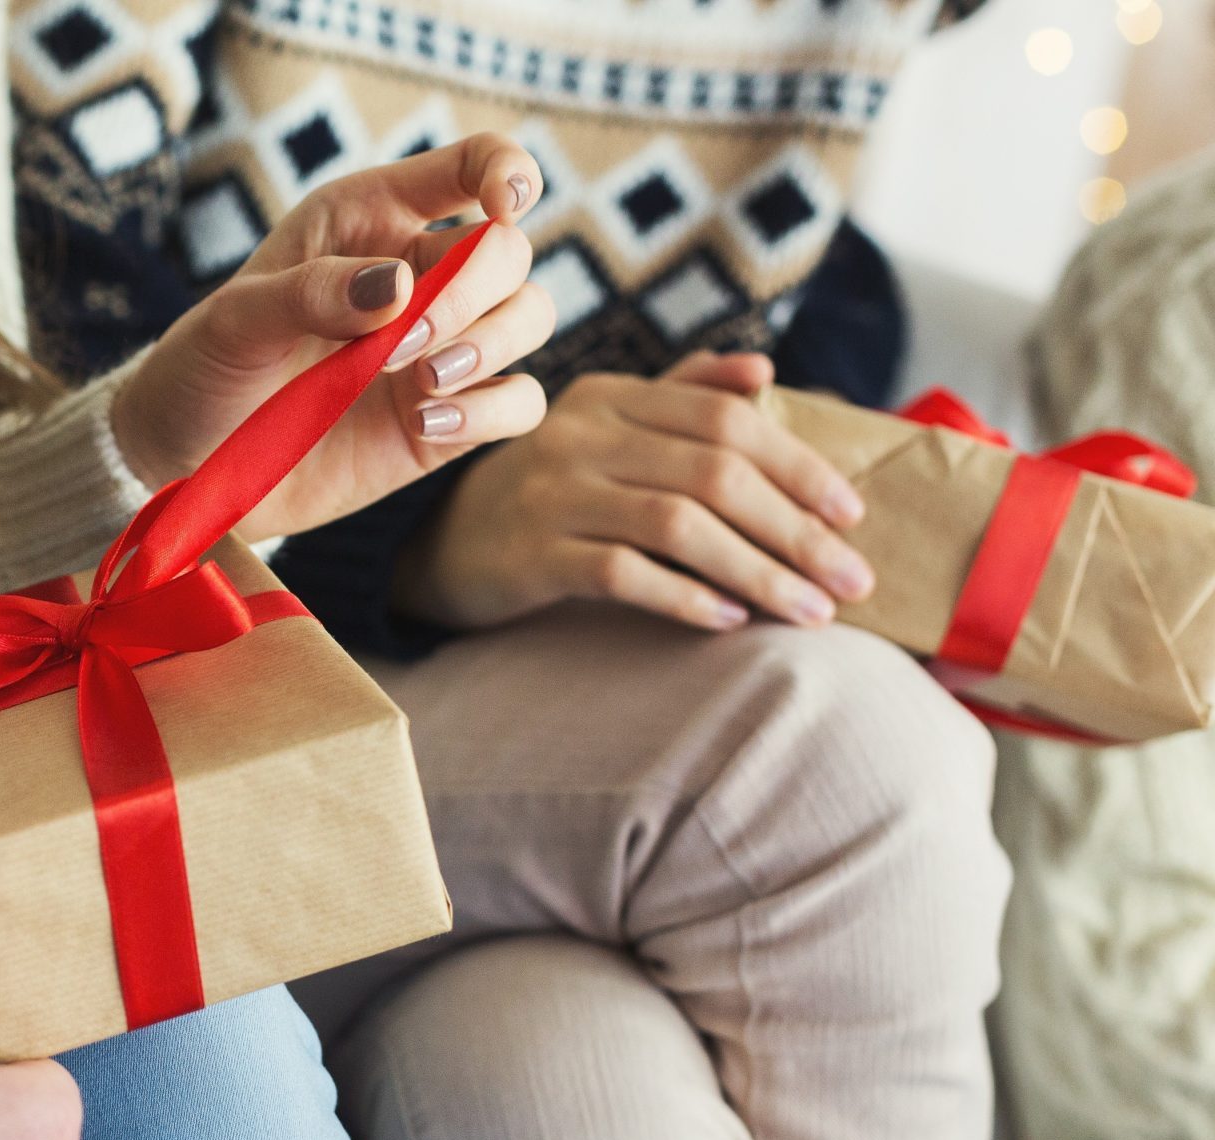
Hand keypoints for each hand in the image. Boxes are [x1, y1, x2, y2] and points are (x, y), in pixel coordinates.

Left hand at [111, 133, 552, 541]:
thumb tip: (399, 286)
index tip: (506, 202)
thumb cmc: (203, 371)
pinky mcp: (444, 419)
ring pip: (529, 316)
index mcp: (370, 221)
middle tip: (398, 345)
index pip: (468, 167)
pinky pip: (518, 401)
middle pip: (508, 252)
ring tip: (422, 385)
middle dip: (473, 292)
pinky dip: (491, 410)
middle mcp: (418, 276)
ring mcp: (437, 350)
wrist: (185, 468)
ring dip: (492, 345)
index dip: (505, 169)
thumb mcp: (234, 322)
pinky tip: (427, 424)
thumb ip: (310, 292)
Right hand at [396, 350, 876, 632]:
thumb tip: (762, 371)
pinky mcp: (531, 554)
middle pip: (715, 473)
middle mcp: (582, 435)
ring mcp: (553, 494)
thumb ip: (679, 397)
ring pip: (679, 524)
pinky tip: (729, 622)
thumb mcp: (602, 428)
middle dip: (797, 530)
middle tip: (853, 582)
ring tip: (810, 613)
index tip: (854, 515)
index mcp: (611, 396)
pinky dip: (685, 596)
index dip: (799, 465)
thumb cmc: (542, 492)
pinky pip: (623, 573)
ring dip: (759, 571)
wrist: (432, 546)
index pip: (726, 419)